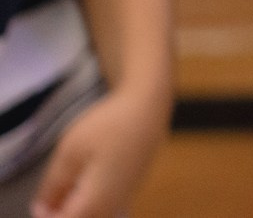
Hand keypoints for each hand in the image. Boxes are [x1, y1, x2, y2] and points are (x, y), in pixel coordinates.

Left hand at [33, 85, 167, 217]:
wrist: (149, 107)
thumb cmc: (108, 126)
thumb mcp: (69, 152)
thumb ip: (53, 186)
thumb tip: (42, 207)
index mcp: (93, 204)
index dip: (47, 214)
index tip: (41, 198)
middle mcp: (112, 208)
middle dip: (62, 211)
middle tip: (52, 192)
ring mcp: (124, 199)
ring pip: (93, 215)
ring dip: (76, 207)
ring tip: (67, 184)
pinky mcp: (131, 188)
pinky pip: (105, 206)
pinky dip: (90, 200)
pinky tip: (85, 179)